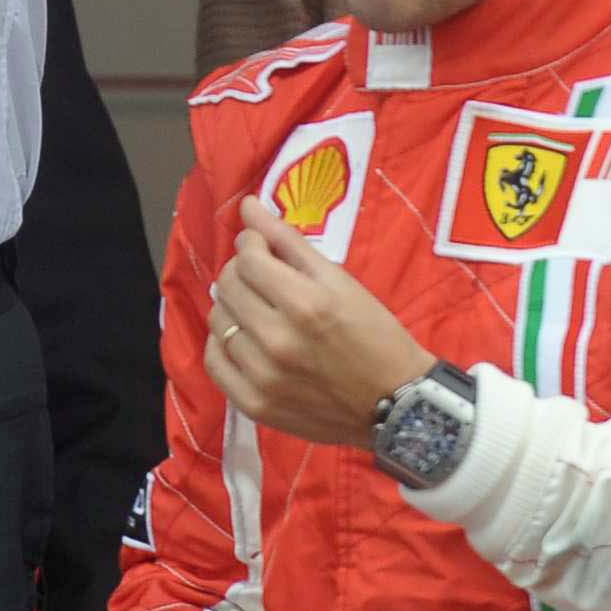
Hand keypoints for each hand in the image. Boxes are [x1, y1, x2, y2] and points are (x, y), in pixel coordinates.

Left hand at [206, 200, 435, 449]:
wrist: (396, 403)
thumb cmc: (374, 334)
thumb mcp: (339, 280)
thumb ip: (288, 240)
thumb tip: (247, 205)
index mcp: (306, 304)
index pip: (247, 258)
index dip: (252, 245)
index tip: (263, 249)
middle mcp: (279, 340)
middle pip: (227, 285)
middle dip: (241, 271)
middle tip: (262, 277)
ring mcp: (263, 377)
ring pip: (218, 320)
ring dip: (232, 306)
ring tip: (258, 309)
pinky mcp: (255, 404)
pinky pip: (214, 361)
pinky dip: (223, 344)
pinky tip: (245, 339)